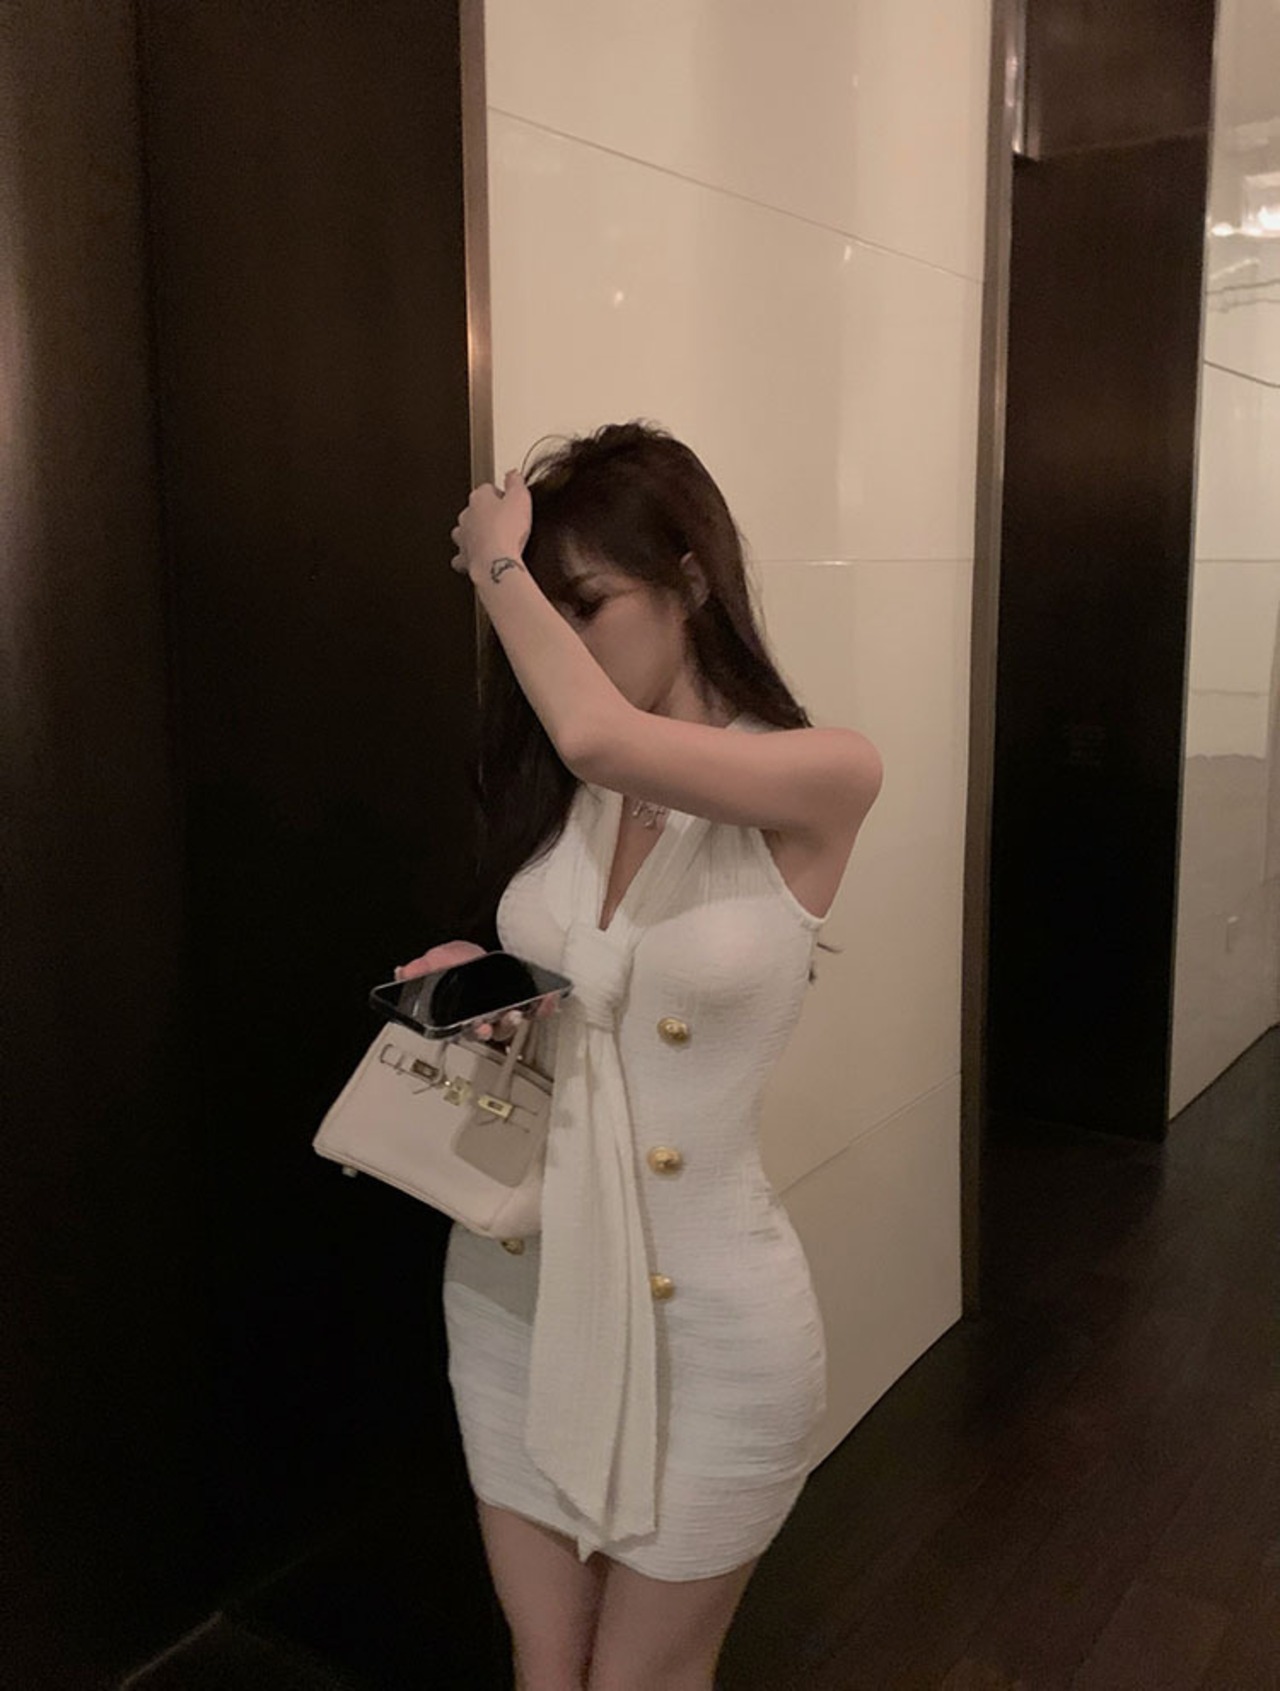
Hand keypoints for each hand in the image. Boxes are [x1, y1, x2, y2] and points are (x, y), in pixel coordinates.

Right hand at [393, 940, 559, 1042]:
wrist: (482, 954)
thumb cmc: (460, 962)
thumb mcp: (439, 960)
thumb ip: (422, 968)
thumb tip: (403, 972)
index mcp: (460, 1014)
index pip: (466, 1029)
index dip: (474, 1030)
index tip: (481, 1028)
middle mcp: (483, 1017)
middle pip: (493, 1030)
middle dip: (501, 1025)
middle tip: (507, 1017)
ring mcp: (504, 1011)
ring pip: (512, 1023)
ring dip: (519, 1017)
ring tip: (523, 1008)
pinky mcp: (523, 1002)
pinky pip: (535, 1011)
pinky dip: (544, 1007)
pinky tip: (549, 999)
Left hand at [450, 469, 531, 578]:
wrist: (496, 561)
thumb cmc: (507, 532)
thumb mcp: (521, 498)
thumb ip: (516, 483)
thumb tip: (513, 474)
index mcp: (479, 498)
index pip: (488, 489)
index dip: (502, 496)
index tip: (511, 502)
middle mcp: (466, 516)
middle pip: (475, 510)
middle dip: (488, 515)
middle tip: (506, 522)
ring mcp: (463, 538)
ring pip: (464, 531)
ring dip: (476, 534)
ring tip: (491, 539)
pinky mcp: (464, 558)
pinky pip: (462, 556)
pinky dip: (468, 556)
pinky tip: (479, 558)